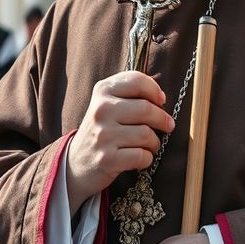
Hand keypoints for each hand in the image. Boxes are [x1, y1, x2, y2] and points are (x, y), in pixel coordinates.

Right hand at [66, 71, 173, 213]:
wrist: (76, 162)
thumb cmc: (102, 131)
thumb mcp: (107, 104)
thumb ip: (130, 94)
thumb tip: (161, 97)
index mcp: (102, 91)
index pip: (136, 81)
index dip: (155, 90)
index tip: (161, 101)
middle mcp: (101, 110)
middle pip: (146, 108)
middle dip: (163, 119)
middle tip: (168, 125)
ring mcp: (102, 135)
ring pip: (146, 134)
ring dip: (155, 142)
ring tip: (150, 145)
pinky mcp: (107, 159)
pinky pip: (141, 156)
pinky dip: (147, 159)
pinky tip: (141, 158)